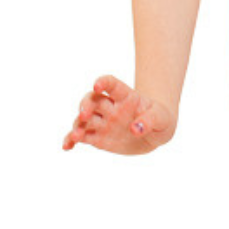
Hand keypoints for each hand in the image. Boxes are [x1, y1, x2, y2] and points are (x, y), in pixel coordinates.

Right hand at [62, 74, 176, 154]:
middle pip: (92, 100)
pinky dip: (72, 140)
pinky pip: (81, 137)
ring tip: (76, 136)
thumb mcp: (161, 119)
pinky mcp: (97, 137)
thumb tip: (136, 129)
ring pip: (84, 120)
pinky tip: (66, 146)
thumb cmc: (159, 119)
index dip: (103, 82)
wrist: (155, 133)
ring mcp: (102, 121)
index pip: (112, 85)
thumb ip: (149, 121)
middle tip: (84, 115)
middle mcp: (110, 107)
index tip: (97, 85)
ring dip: (78, 125)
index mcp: (125, 96)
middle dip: (86, 105)